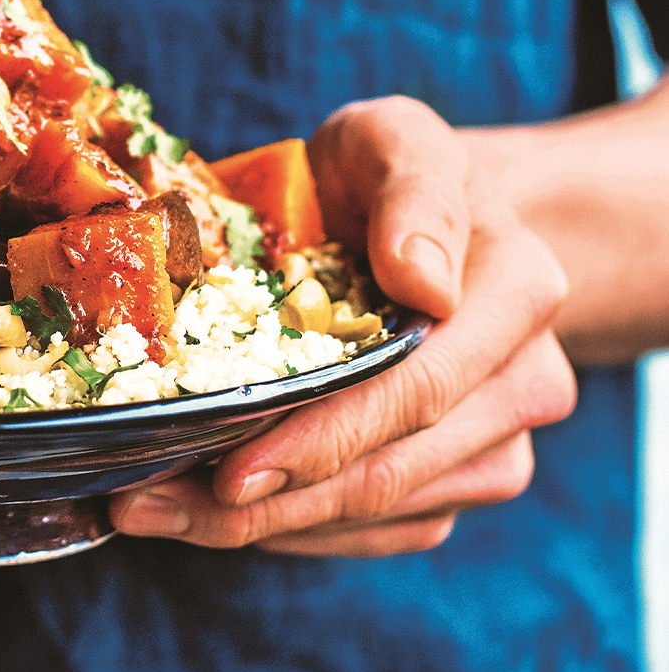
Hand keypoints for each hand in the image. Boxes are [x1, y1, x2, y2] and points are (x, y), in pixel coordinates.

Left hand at [109, 97, 577, 555]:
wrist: (414, 217)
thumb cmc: (384, 174)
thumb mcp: (393, 141)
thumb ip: (415, 193)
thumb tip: (424, 282)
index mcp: (517, 294)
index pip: (416, 392)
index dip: (321, 440)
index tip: (232, 471)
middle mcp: (525, 382)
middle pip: (388, 473)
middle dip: (263, 504)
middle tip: (146, 504)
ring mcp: (497, 441)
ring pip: (376, 515)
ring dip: (260, 528)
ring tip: (150, 510)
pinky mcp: (456, 477)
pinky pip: (374, 530)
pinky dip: (289, 530)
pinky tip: (206, 515)